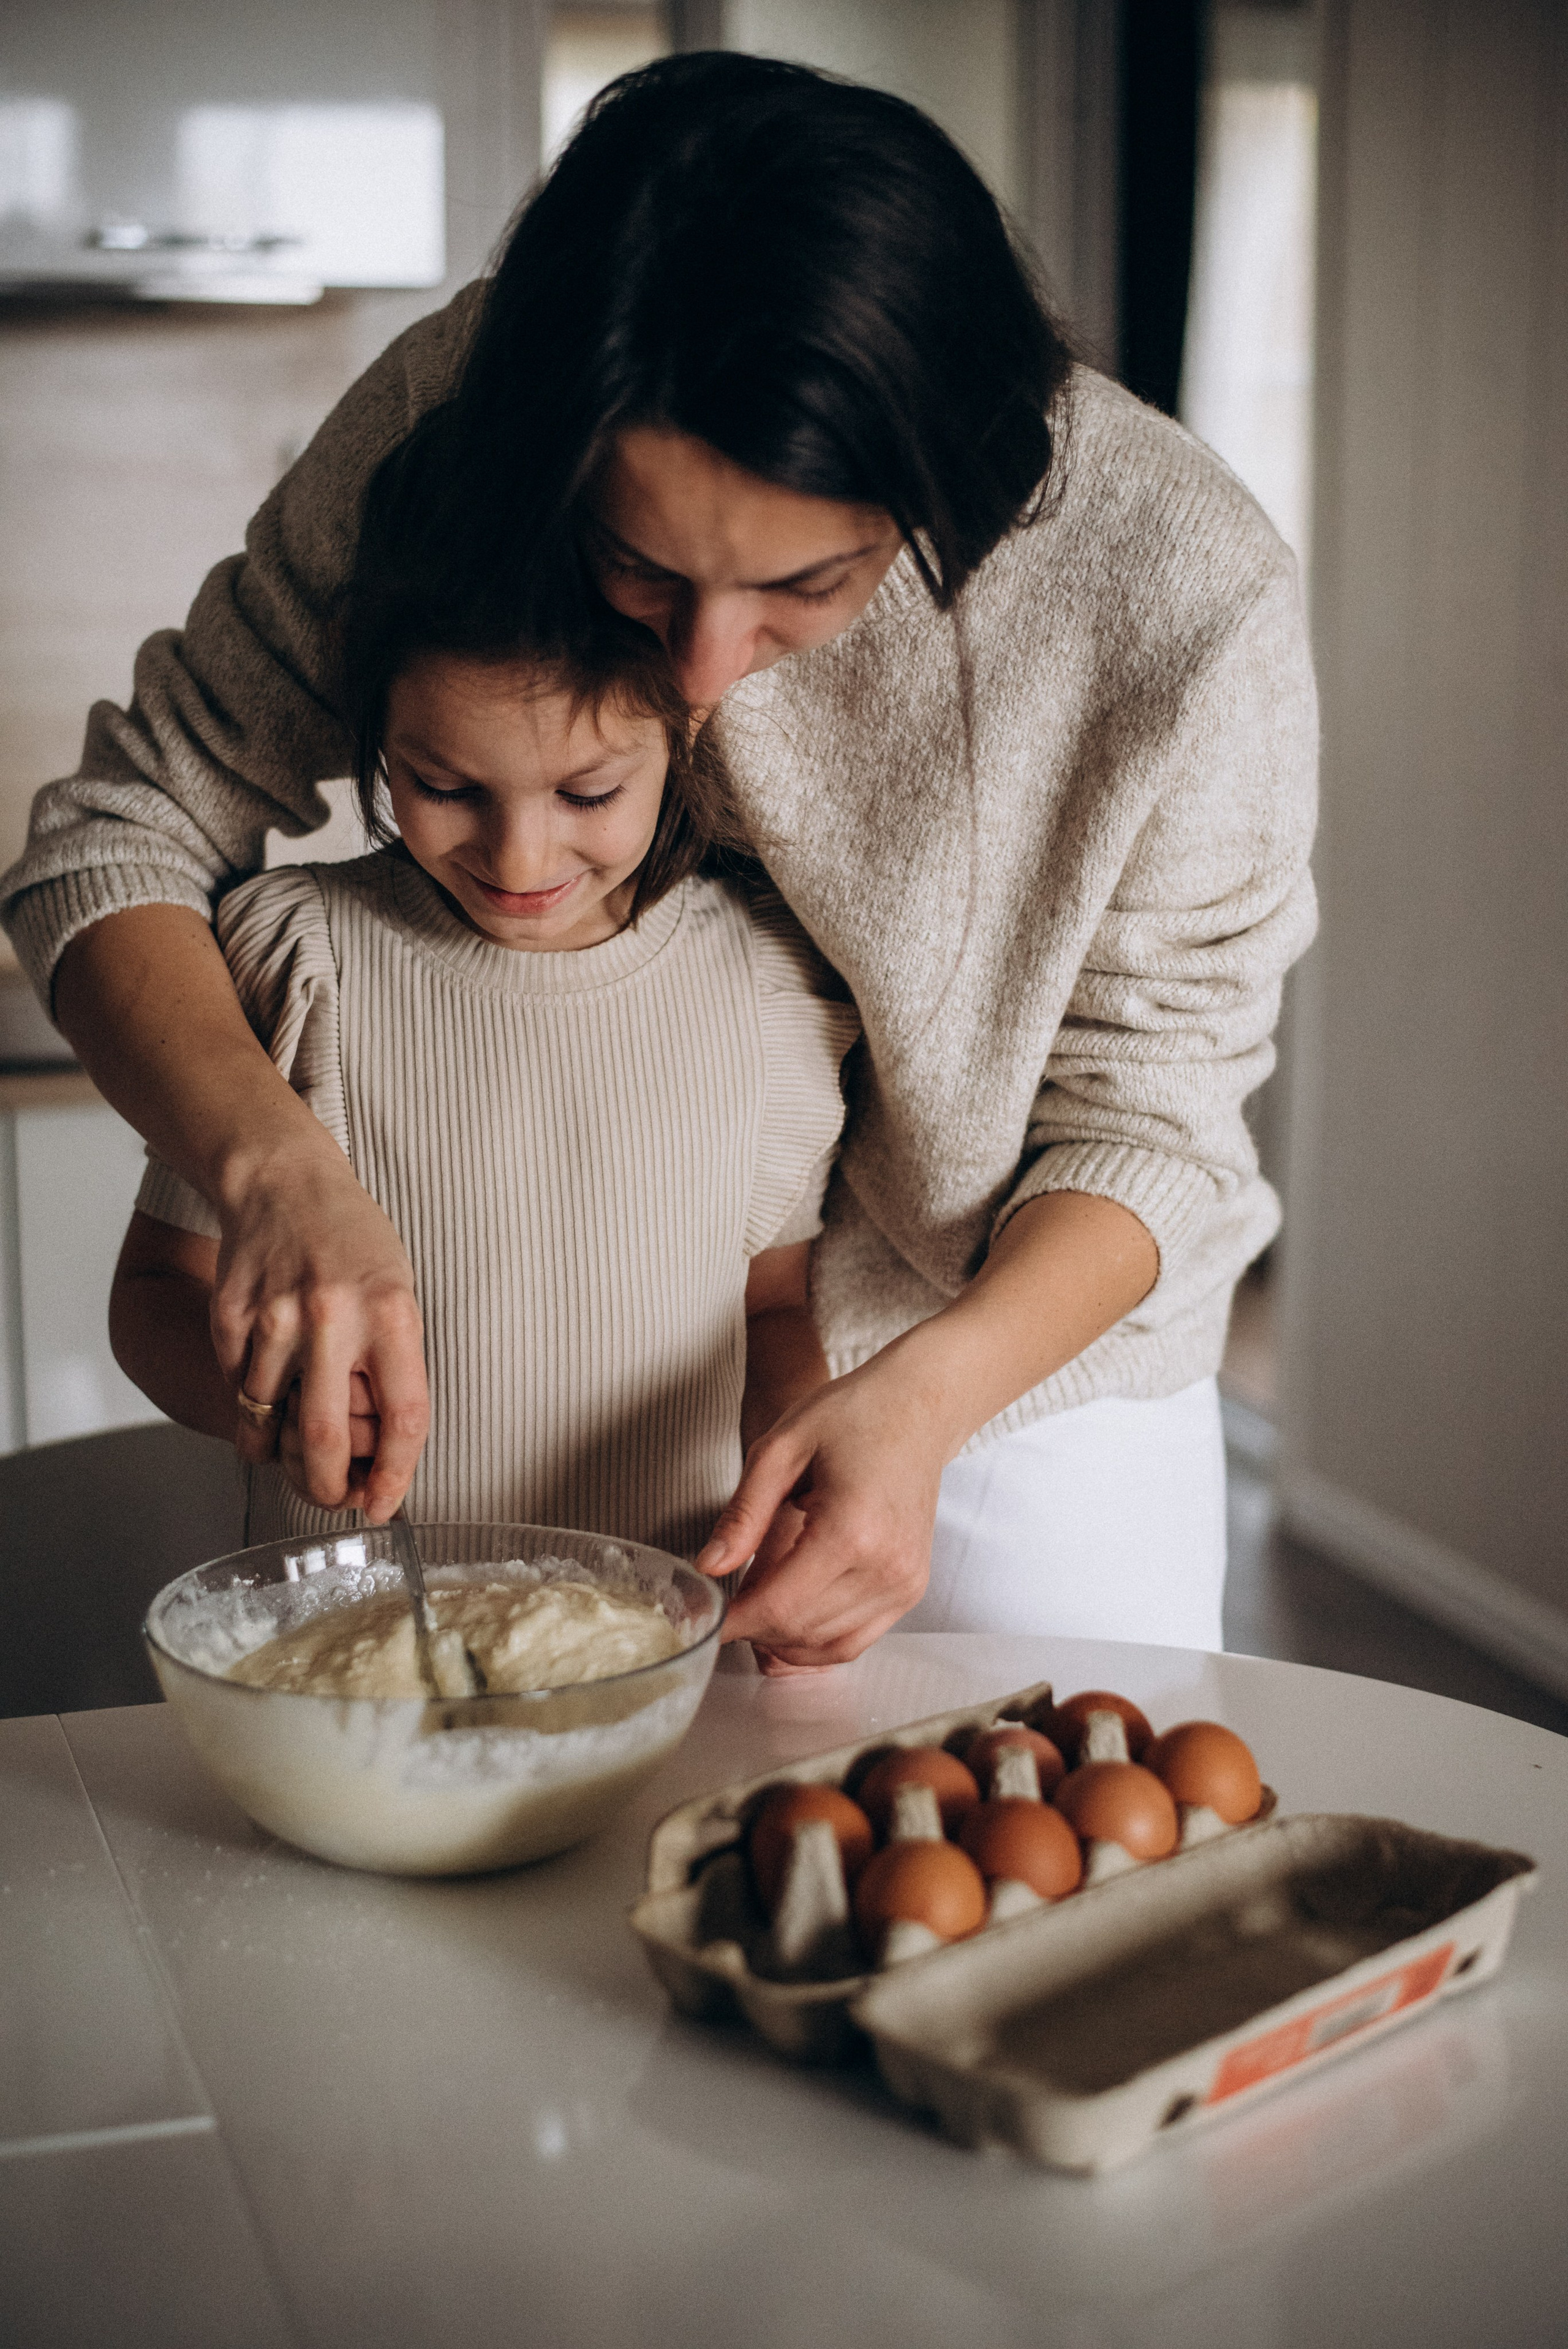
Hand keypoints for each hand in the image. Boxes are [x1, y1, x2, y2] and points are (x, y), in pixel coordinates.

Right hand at [211, 1141, 427, 1519]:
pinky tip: (266, 1384)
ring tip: (295, 1443)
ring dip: (280, 1449)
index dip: (396, 1477)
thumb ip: (391, 1366)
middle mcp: (334, 1317)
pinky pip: (237, 1387)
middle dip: (327, 1488)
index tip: (385, 1504)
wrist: (283, 1181)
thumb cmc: (352, 1242)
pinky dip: (251, 1404)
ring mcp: (275, 1318)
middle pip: (325, 1437)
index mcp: (393, 1314)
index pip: (404, 1418)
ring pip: (268, 1420)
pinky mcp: (230, 1317)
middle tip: (332, 1500)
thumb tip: (380, 1454)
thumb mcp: (398, 1293)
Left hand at [695, 1353, 943, 1672]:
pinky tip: (790, 1615)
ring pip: (826, 1646)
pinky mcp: (911, 1588)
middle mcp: (885, 1566)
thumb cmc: (853, 1415)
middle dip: (752, 1628)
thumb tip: (708, 1568)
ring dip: (782, 1639)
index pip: (778, 1606)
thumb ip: (743, 1514)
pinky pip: (855, 1640)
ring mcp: (904, 1582)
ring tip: (755, 1603)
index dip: (733, 1621)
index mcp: (850, 1530)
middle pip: (799, 1631)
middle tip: (723, 1603)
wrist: (916, 1407)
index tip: (704, 1617)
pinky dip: (815, 1640)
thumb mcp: (780, 1449)